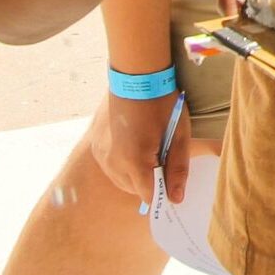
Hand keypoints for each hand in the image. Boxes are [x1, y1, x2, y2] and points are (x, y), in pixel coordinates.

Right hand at [91, 86, 188, 204]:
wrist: (135, 75)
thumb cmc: (162, 102)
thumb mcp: (179, 134)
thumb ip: (178, 169)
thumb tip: (176, 199)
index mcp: (135, 162)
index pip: (149, 196)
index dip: (163, 193)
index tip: (173, 183)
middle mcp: (113, 163)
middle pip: (134, 190)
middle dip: (151, 182)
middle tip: (164, 156)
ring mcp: (101, 154)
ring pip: (121, 180)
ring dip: (136, 174)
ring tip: (150, 147)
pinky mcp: (95, 145)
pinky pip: (111, 166)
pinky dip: (123, 163)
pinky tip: (135, 142)